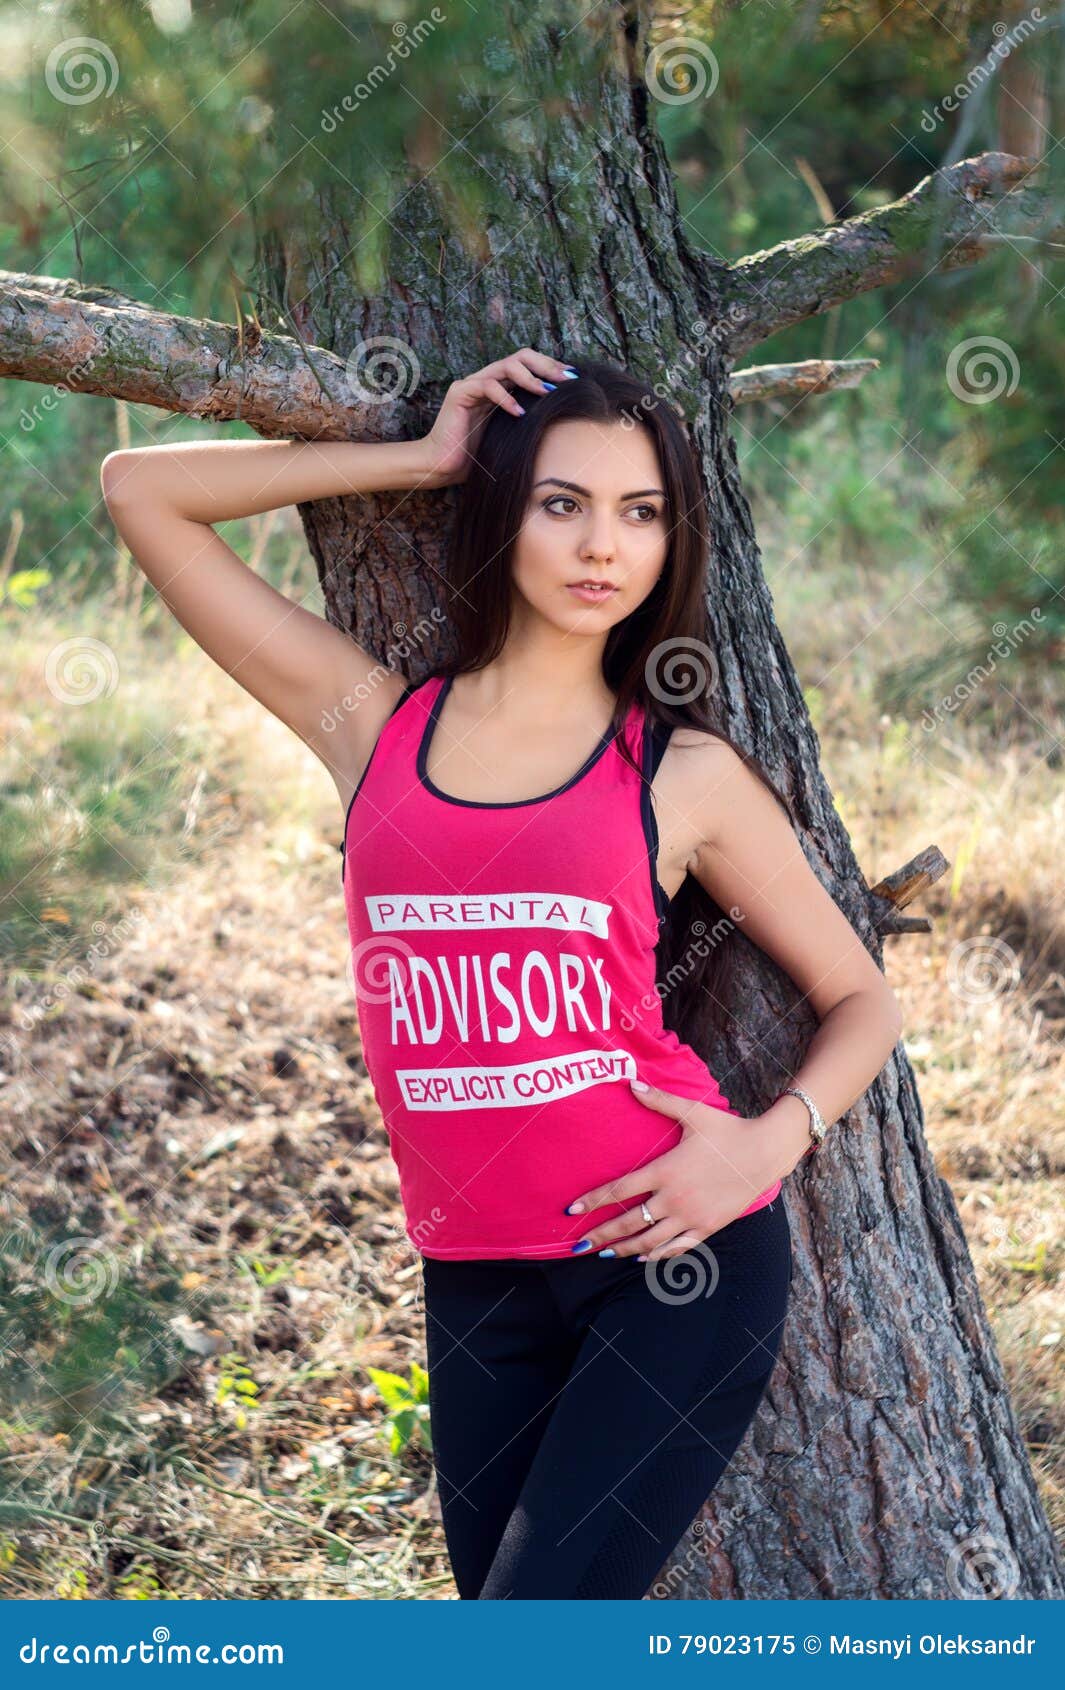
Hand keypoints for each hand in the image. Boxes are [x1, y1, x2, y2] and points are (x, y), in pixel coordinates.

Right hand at [416, 348, 574, 484]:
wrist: (444, 467)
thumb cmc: (479, 456)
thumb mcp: (513, 435)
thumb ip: (531, 420)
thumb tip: (563, 415)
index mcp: (502, 387)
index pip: (530, 365)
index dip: (552, 368)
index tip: (573, 379)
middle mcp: (488, 380)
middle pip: (521, 356)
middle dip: (546, 365)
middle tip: (566, 379)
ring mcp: (472, 384)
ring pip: (505, 366)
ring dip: (530, 378)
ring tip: (546, 393)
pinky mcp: (459, 394)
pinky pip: (487, 386)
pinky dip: (505, 398)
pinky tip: (519, 413)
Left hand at [564, 1080, 791, 1259]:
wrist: (765, 1153)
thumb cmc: (728, 1130)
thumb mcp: (693, 1112)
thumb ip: (659, 1100)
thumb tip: (631, 1083)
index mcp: (665, 1171)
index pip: (619, 1190)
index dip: (593, 1202)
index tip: (571, 1212)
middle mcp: (674, 1199)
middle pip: (629, 1222)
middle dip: (601, 1236)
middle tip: (578, 1247)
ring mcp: (691, 1217)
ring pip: (650, 1241)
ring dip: (625, 1249)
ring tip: (605, 1254)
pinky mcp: (707, 1227)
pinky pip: (677, 1248)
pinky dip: (657, 1255)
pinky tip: (643, 1257)